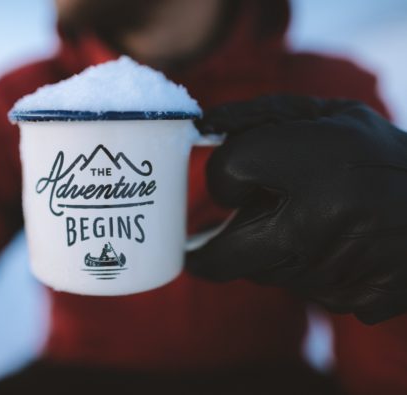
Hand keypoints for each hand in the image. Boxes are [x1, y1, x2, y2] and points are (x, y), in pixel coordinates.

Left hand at [187, 95, 406, 323]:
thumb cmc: (381, 155)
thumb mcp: (328, 116)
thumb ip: (260, 116)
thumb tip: (203, 126)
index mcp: (316, 166)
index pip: (227, 171)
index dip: (224, 173)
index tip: (234, 177)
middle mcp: (319, 224)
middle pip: (223, 254)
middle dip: (212, 248)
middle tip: (207, 241)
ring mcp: (333, 273)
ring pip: (260, 271)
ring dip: (265, 250)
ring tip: (304, 221)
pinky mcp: (350, 301)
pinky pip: (298, 288)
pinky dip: (300, 268)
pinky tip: (330, 245)